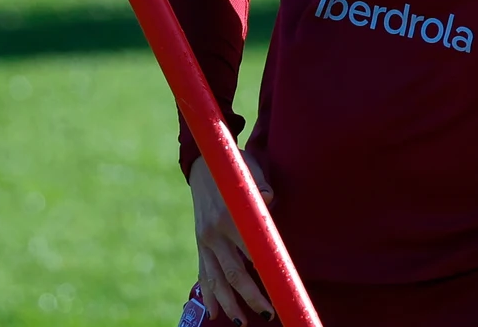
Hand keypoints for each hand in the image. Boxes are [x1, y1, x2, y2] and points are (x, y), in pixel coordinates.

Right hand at [188, 151, 276, 324]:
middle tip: (267, 314)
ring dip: (228, 304)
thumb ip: (260, 187)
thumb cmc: (237, 169)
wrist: (204, 166)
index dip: (263, 272)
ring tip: (241, 323)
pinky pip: (204, 273)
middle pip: (233, 273)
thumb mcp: (250, 171)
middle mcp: (214, 234)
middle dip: (250, 297)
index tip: (277, 289)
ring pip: (216, 279)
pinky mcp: (200, 245)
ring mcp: (205, 241)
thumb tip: (269, 199)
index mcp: (229, 217)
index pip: (250, 251)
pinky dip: (209, 294)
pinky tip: (214, 312)